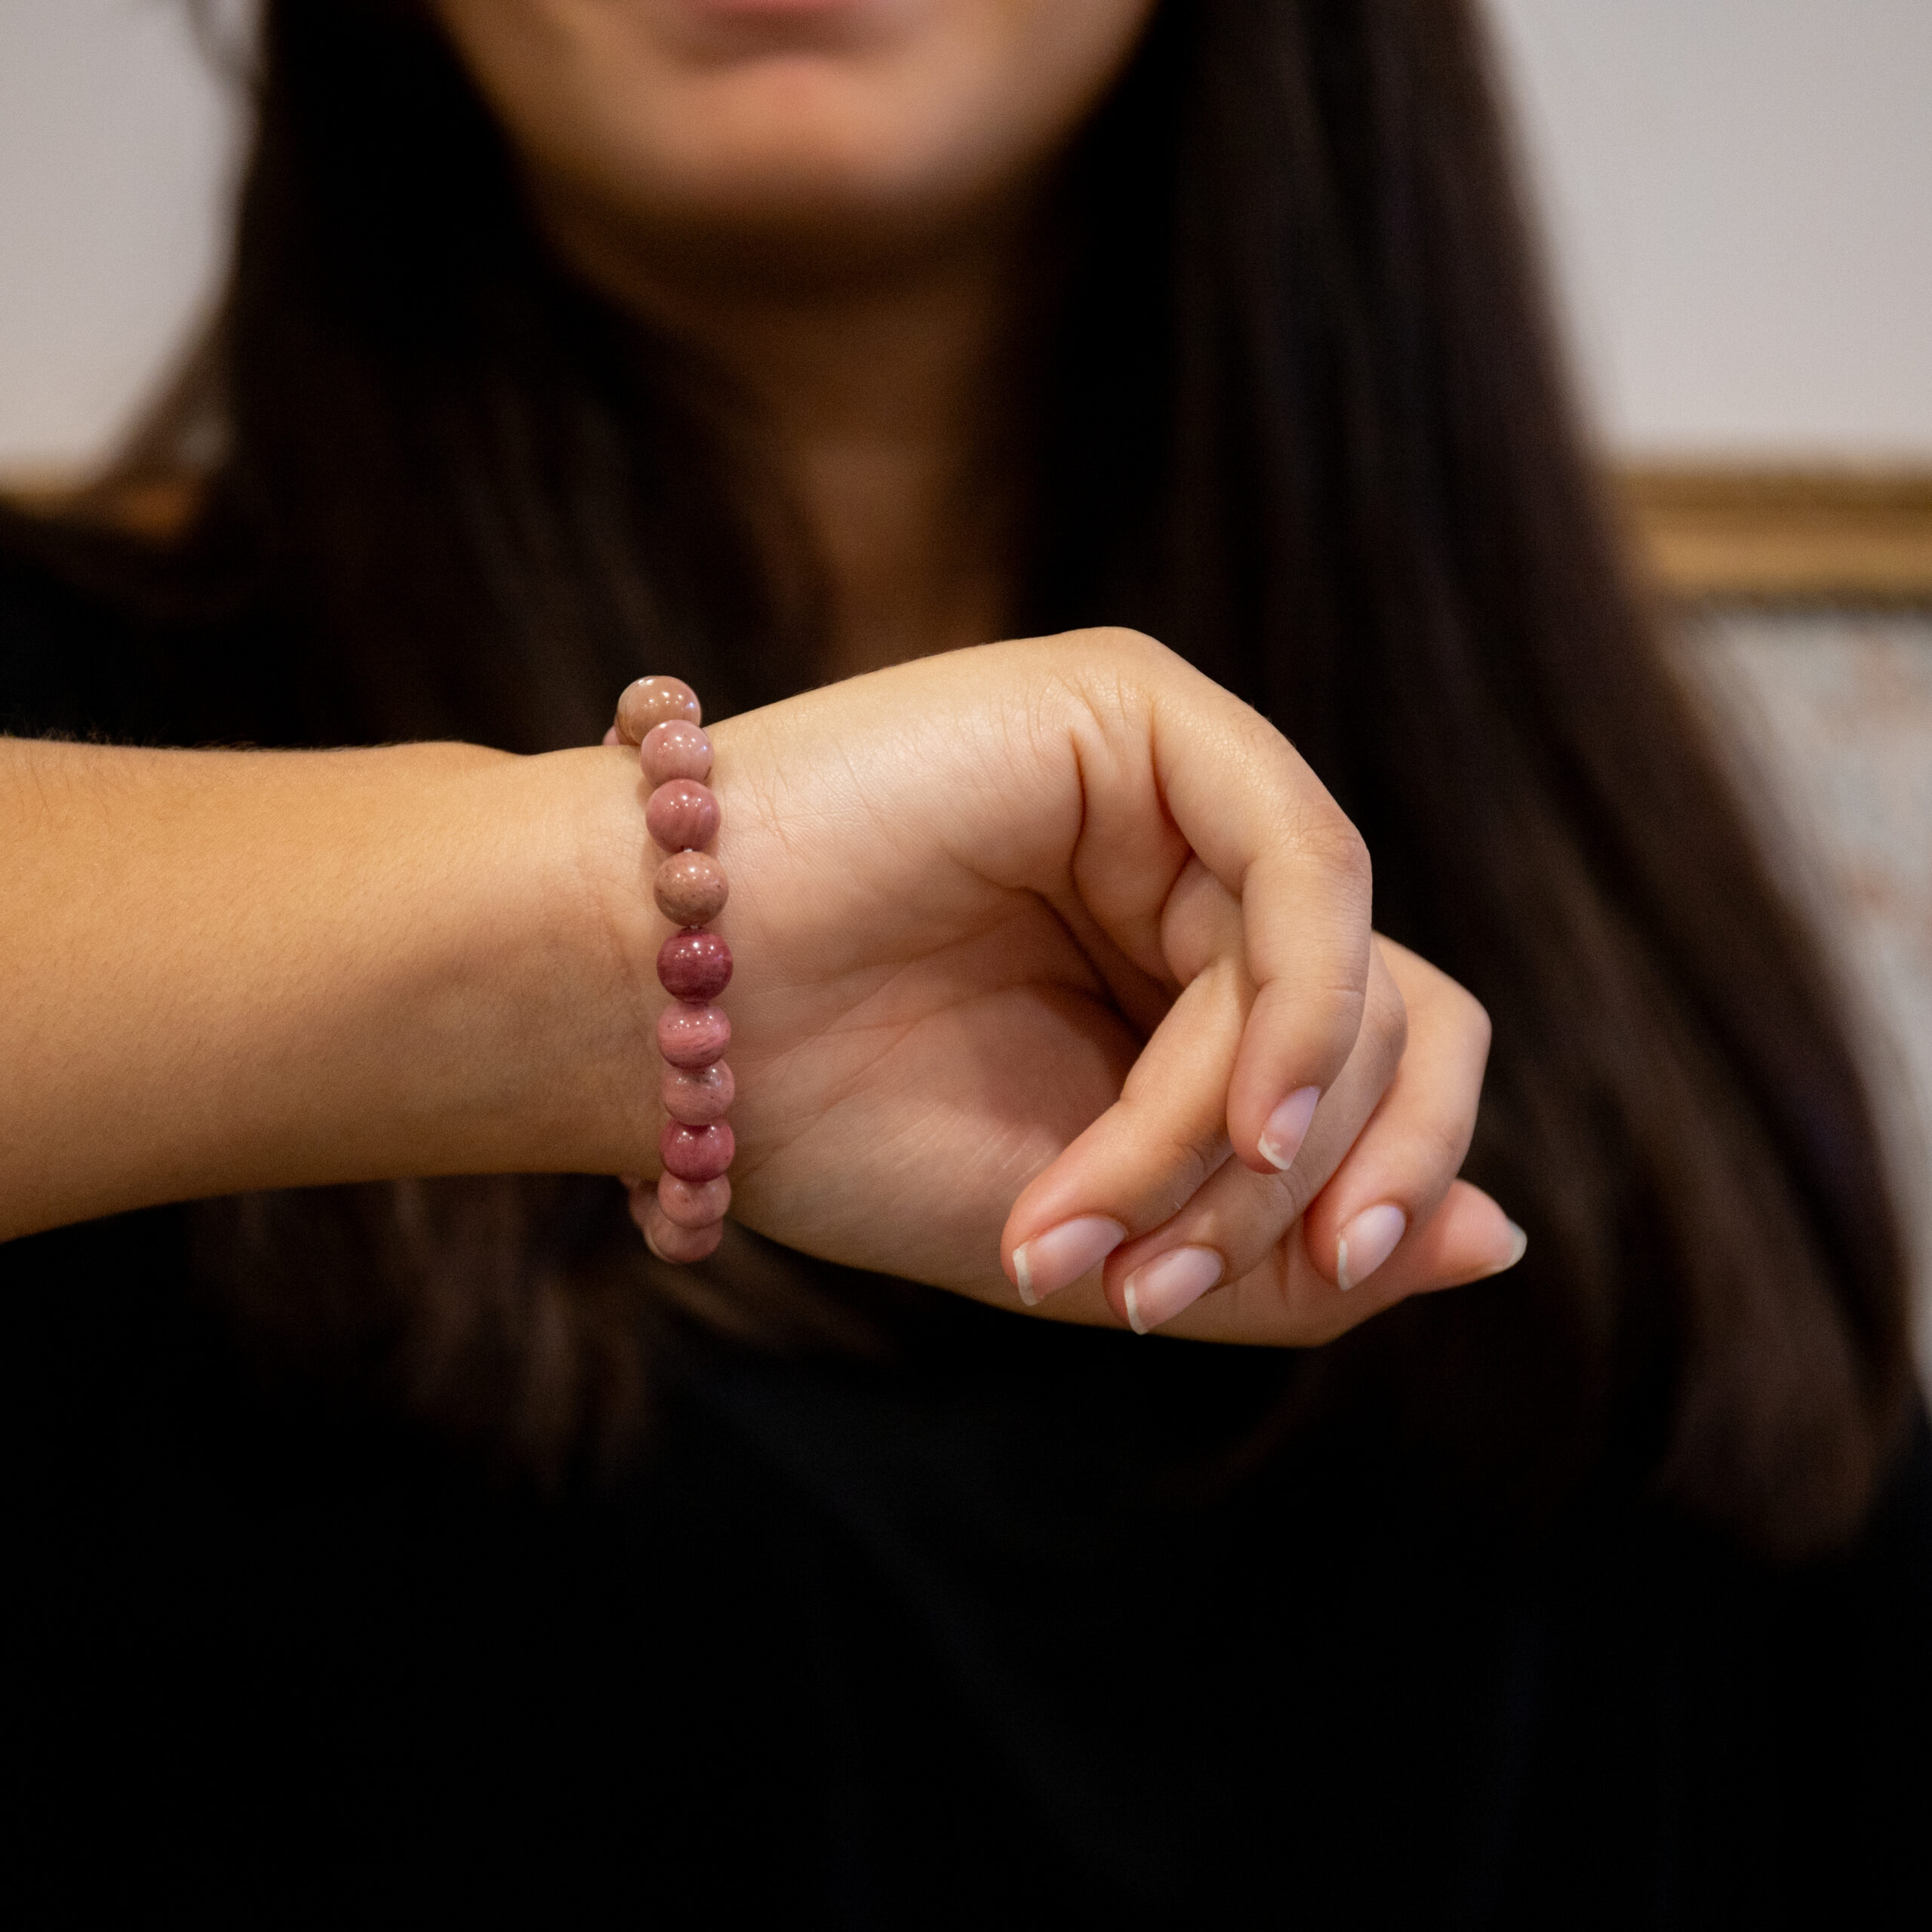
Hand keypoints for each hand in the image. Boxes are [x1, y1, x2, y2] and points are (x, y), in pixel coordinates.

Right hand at [602, 629, 1520, 1342]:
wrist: (658, 1014)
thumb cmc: (837, 1118)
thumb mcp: (1108, 1234)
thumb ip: (1296, 1251)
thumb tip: (1502, 1241)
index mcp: (1189, 973)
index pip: (1386, 1073)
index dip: (1385, 1197)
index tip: (1312, 1290)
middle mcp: (1199, 866)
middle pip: (1400, 1027)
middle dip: (1297, 1190)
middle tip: (1155, 1295)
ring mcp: (1174, 779)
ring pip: (1347, 976)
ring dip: (1234, 1142)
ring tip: (1081, 1224)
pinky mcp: (1134, 709)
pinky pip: (1300, 878)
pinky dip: (1274, 1028)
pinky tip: (1208, 1127)